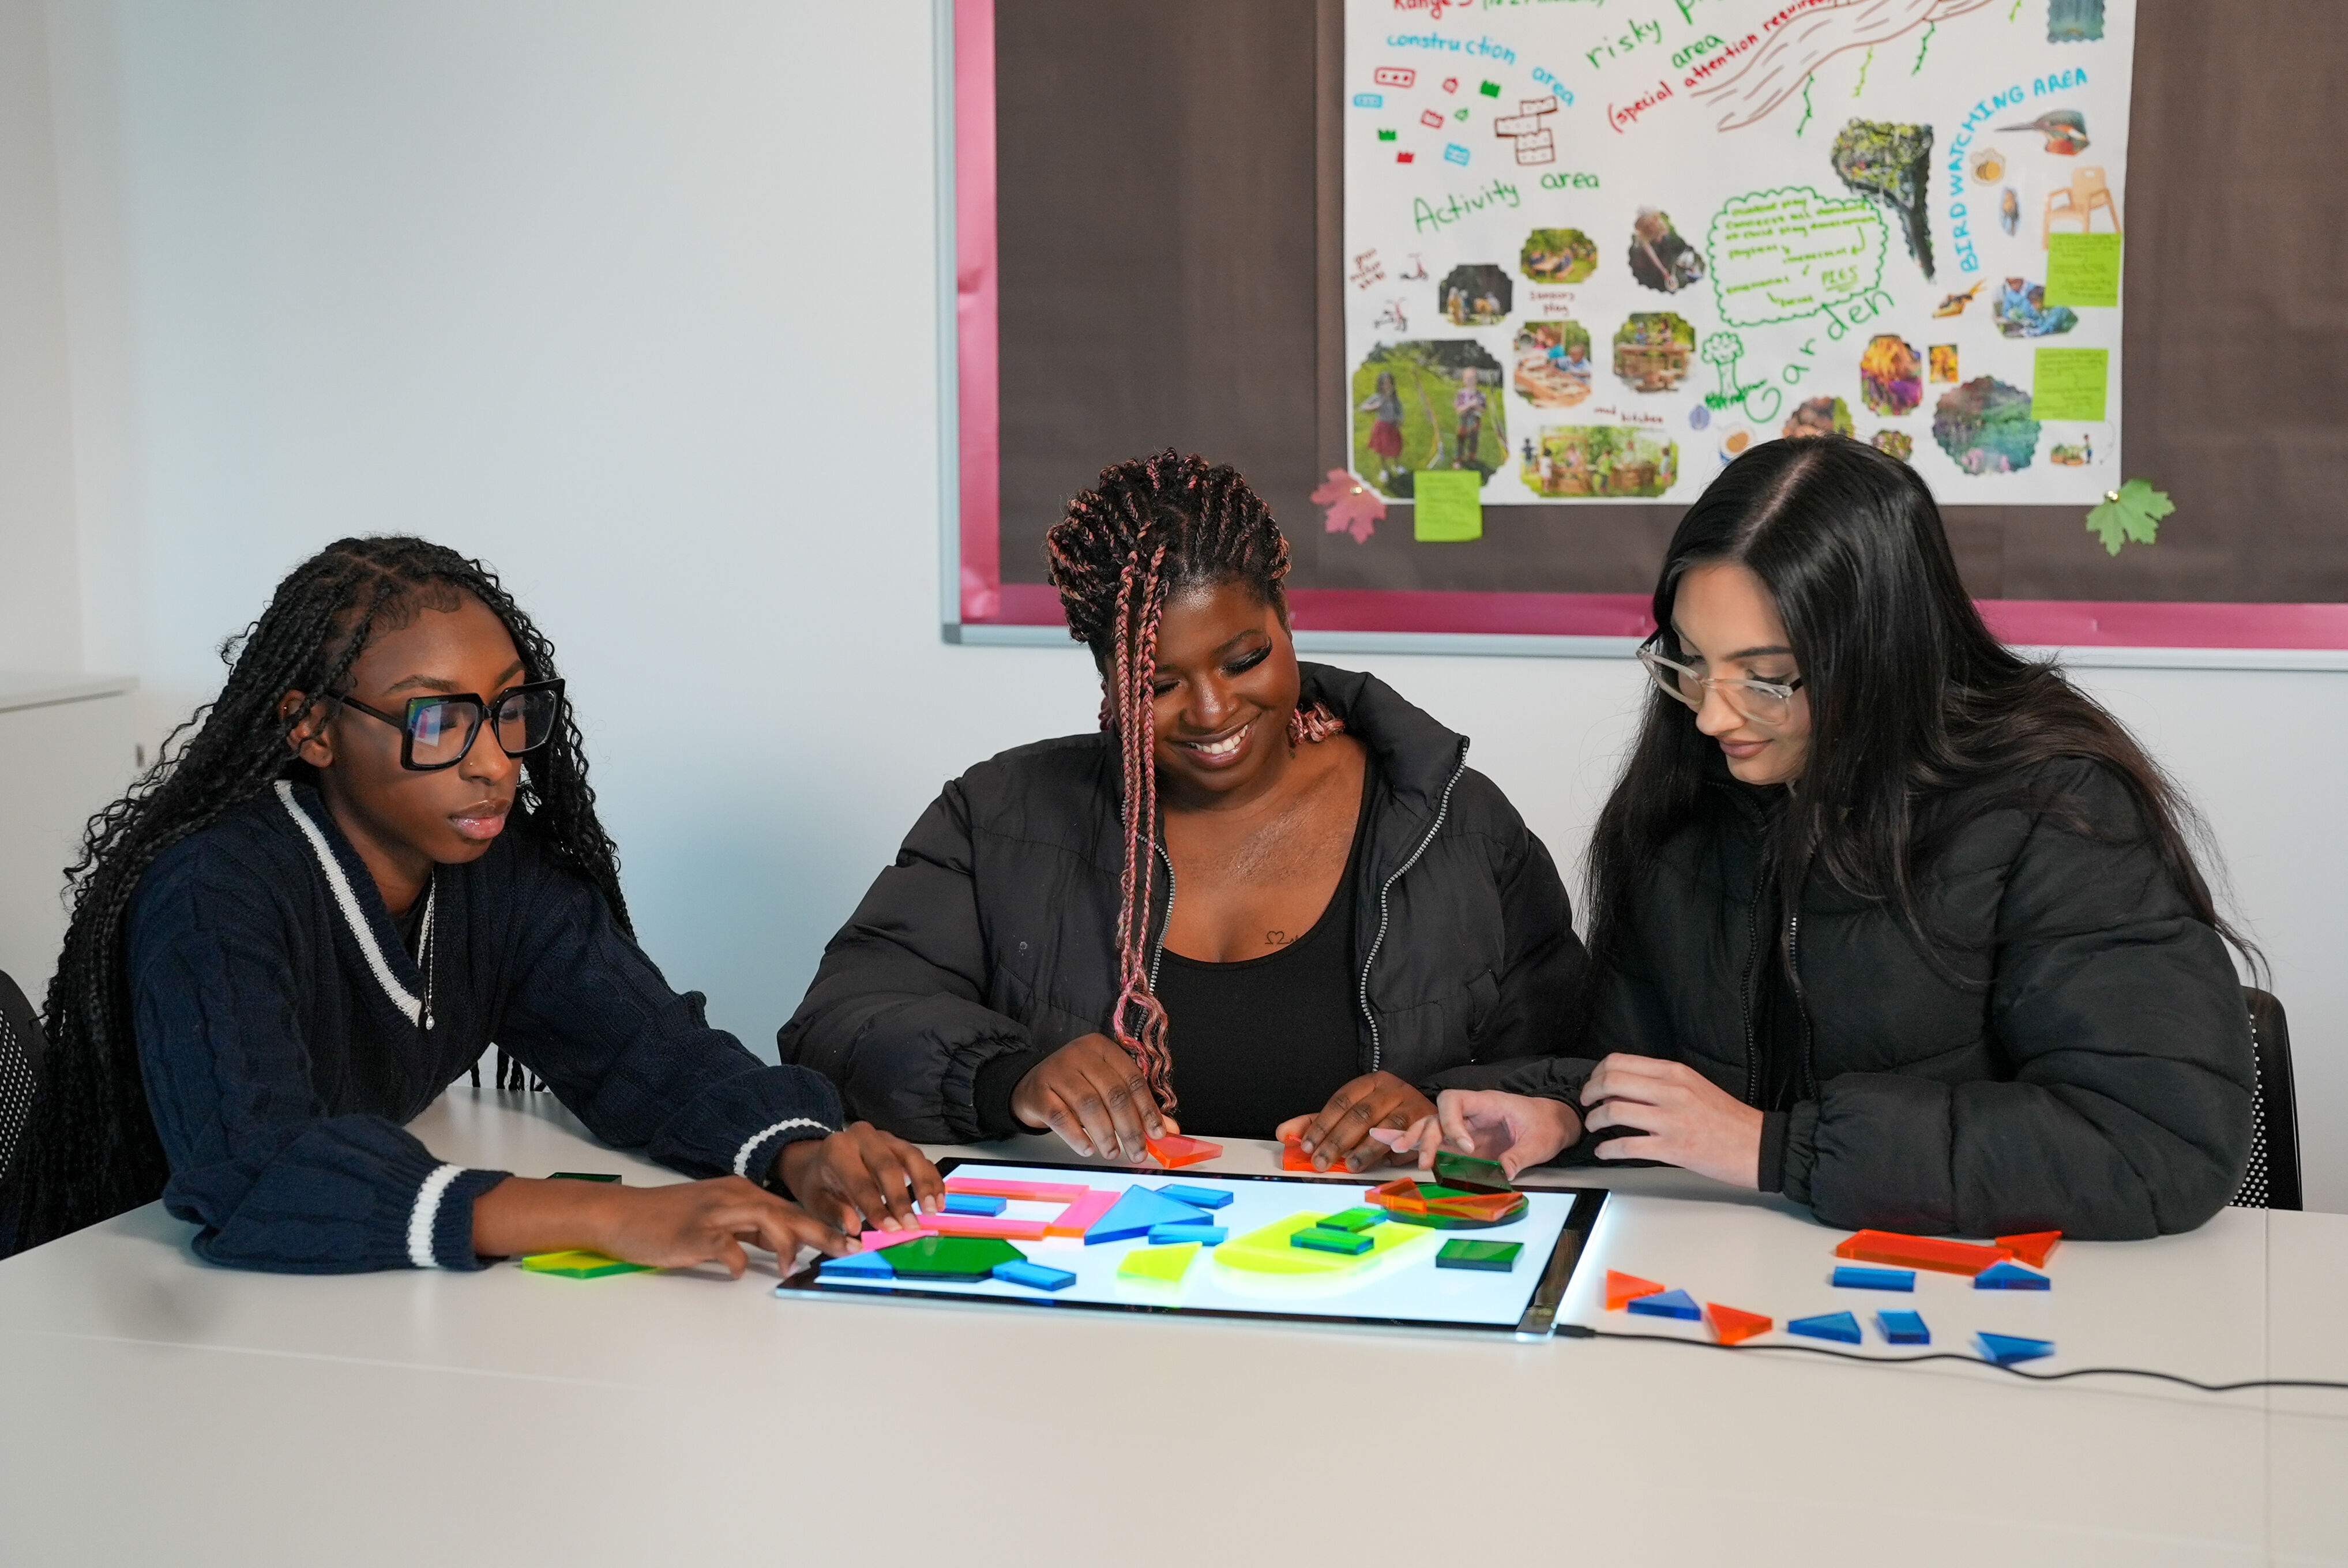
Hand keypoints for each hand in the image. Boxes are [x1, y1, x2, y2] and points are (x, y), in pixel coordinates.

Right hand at [471, 1176, 847, 1277]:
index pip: (790, 1208)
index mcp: (742, 1194)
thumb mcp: (719, 1220)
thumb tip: (787, 1247)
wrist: (622, 1215)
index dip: (822, 1223)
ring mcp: (713, 1213)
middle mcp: (733, 1198)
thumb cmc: (671, 1220)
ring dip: (785, 1243)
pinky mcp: (692, 1232)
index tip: (851, 1238)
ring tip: (795, 1267)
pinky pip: (723, 1245)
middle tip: (849, 1248)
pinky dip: (735, 1259)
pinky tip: (737, 1272)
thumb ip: (752, 1230)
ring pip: (763, 1219)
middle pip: (787, 1211)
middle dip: (822, 1230)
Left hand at [776, 1124, 944, 1234]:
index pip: (859, 1180)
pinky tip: (938, 1200)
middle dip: (902, 1198)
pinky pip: (921, 1159)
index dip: (876, 1206)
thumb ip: (833, 1214)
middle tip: (912, 1225)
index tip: (891, 1229)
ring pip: (910, 1156)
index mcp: (837, 1150)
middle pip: (888, 1165)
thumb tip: (853, 1228)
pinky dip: (932, 1179)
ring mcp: (884, 1138)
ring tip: (932, 1210)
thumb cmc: (819, 1183)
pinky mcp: (900, 1144)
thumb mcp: (814, 1201)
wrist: (820, 1161)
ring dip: (924, 1185)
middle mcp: (862, 1136)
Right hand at [1011, 1033, 1173, 1161]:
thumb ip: (1135, 1105)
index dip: (1148, 1109)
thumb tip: (1166, 1129)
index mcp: (1103, 1049)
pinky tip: (1088, 1149)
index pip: (1132, 1079)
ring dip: (1106, 1134)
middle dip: (1130, 1128)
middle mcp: (1080, 1054)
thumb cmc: (1075, 1087)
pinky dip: (1077, 1137)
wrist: (1030, 1085)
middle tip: (1137, 1152)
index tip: (1157, 1134)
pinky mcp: (1038, 1091)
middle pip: (1113, 1093)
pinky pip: (1061, 1117)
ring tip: (1112, 1152)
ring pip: (1089, 1105)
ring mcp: (1057, 1071)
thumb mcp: (1106, 1089)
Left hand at [1274, 1072, 1435, 1171]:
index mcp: (1370, 1083)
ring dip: (1365, 1148)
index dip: (1322, 1124)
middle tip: (1321, 1161)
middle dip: (1338, 1140)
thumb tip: (1284, 1133)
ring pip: (1386, 1126)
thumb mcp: (1350, 1114)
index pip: (1341, 1101)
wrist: (1432, 1114)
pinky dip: (1393, 1152)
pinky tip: (1380, 1163)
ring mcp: (1412, 1105)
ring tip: (1349, 1165)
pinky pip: (1408, 1140)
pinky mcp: (1428, 1125)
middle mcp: (1392, 1090)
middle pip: (1360, 1114)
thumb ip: (1318, 1123)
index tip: (1307, 1145)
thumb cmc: (1384, 1115)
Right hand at [1377, 1089, 1577, 1178]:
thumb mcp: (1539, 1142)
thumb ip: (1520, 1156)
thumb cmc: (1546, 1125)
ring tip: (1393, 1148)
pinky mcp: (1462, 1143)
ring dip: (1412, 1137)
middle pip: (1436, 1116)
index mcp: (1487, 1103)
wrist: (1553, 1122)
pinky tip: (1388, 1142)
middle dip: (1427, 1137)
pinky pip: (1435, 1140)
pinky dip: (1412, 1141)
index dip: (1453, 1124)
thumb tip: (1503, 1173)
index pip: (1455, 1101)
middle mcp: (1470, 1113)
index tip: (1467, 1148)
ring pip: (1430, 1126)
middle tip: (1427, 1163)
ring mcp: (1463, 1127)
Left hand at [1581, 1054, 1762, 1187]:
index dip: (1597, 1073)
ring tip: (1593, 1127)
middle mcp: (1671, 1091)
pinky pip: (1627, 1146)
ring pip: (1614, 1111)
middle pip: (1611, 1082)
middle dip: (1589, 1093)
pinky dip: (1607, 1149)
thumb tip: (1626, 1087)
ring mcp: (1671, 1120)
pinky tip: (1603, 1152)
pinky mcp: (1672, 1149)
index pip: (1620, 1062)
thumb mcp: (1695, 1086)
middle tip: (1586, 1104)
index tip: (1593, 1084)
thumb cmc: (1727, 1119)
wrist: (1757, 1145)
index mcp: (1675, 1073)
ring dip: (1595, 1120)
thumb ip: (1661, 1083)